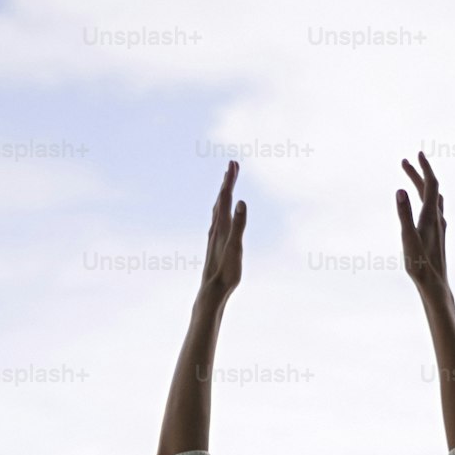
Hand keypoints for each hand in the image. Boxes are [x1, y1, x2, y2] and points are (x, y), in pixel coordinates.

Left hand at [199, 159, 245, 300]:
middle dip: (227, 182)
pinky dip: (220, 211)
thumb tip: (242, 201)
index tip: (234, 163)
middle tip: (232, 165)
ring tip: (226, 185)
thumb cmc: (226, 272)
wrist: (212, 291)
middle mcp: (216, 229)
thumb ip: (240, 224)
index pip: (226, 197)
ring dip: (222, 195)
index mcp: (222, 226)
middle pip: (220, 200)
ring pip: (217, 210)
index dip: (230, 180)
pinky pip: (217, 222)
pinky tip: (220, 216)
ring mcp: (214, 237)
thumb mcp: (236, 247)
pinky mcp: (215, 245)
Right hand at [396, 151, 449, 298]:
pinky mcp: (439, 237)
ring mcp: (440, 228)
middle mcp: (438, 219)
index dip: (423, 168)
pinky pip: (435, 211)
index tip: (416, 155)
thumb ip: (404, 214)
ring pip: (434, 199)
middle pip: (431, 189)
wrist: (435, 285)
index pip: (430, 184)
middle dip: (419, 174)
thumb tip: (400, 190)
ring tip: (414, 180)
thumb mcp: (408, 239)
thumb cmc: (420, 265)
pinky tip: (427, 207)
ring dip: (424, 187)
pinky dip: (428, 200)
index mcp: (430, 216)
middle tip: (405, 163)